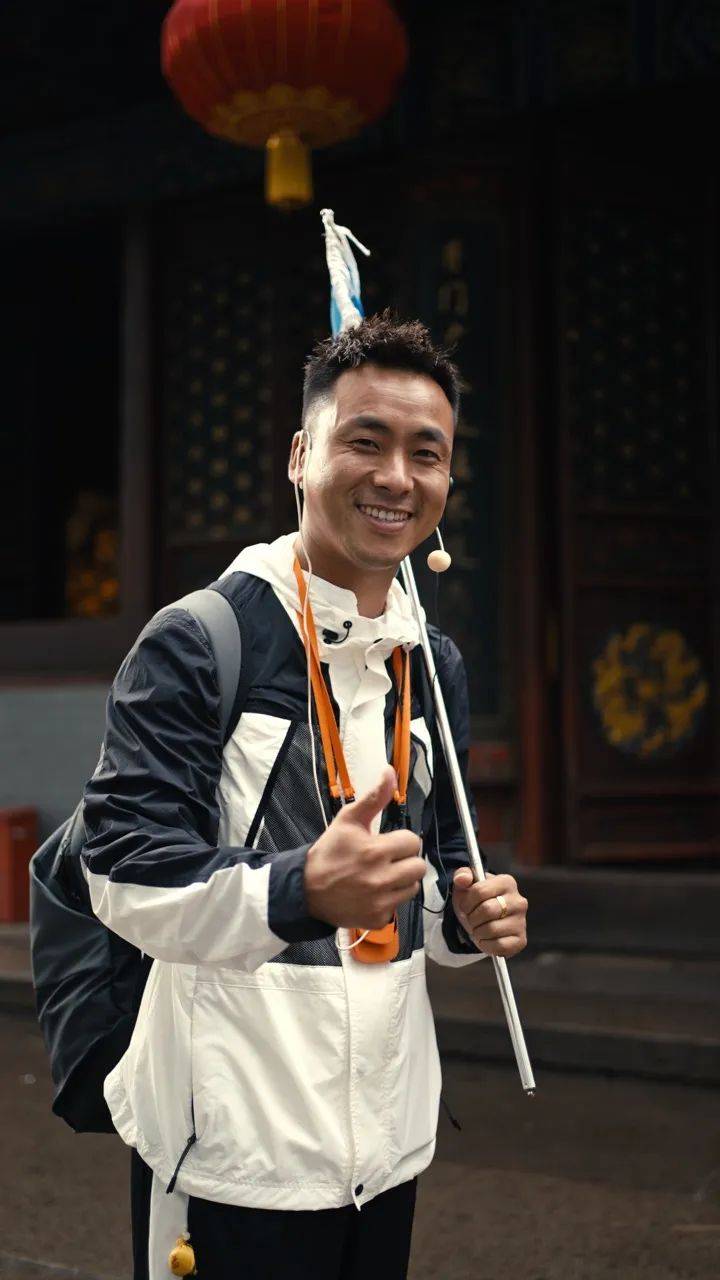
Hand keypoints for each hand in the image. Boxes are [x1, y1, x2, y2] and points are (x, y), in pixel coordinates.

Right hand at [304, 766, 425, 930]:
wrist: (306, 889)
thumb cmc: (330, 852)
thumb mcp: (348, 820)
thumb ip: (374, 797)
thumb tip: (390, 772)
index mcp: (376, 851)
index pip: (413, 842)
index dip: (401, 841)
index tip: (386, 843)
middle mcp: (381, 879)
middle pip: (418, 867)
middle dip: (405, 861)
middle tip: (387, 860)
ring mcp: (380, 902)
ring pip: (412, 887)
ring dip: (401, 880)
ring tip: (381, 876)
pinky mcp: (377, 918)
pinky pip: (398, 906)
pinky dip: (389, 900)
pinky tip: (373, 893)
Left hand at [452, 869, 527, 957]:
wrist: (482, 920)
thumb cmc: (475, 900)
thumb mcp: (466, 885)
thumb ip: (462, 876)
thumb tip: (462, 879)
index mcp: (507, 882)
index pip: (480, 891)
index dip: (467, 902)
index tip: (466, 906)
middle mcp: (519, 901)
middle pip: (487, 910)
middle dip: (472, 917)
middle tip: (472, 919)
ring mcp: (522, 921)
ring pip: (491, 930)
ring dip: (478, 932)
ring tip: (479, 928)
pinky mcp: (521, 940)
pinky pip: (499, 946)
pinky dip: (487, 945)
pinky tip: (486, 939)